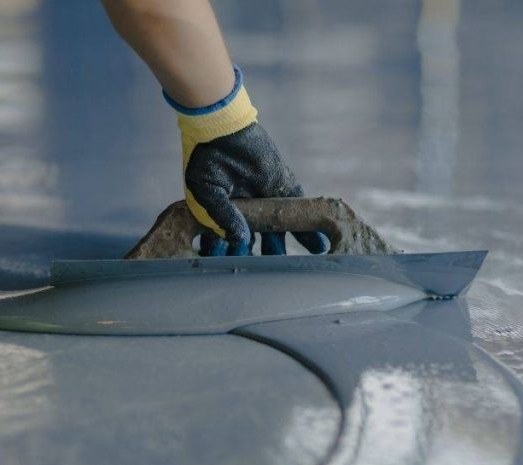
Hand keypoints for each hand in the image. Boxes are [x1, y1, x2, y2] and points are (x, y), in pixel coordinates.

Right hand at [172, 66, 328, 256]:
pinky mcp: (284, 189)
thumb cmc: (205, 159)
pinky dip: (308, 232)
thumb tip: (239, 240)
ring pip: (278, 233)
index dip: (231, 257)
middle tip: (266, 278)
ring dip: (284, 251)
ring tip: (292, 269)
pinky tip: (317, 248)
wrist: (221, 128)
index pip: (229, 244)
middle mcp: (246, 211)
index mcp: (223, 214)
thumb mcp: (206, 193)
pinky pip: (298, 214)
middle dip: (260, 260)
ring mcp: (266, 201)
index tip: (234, 271)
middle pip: (256, 244)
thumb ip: (222, 218)